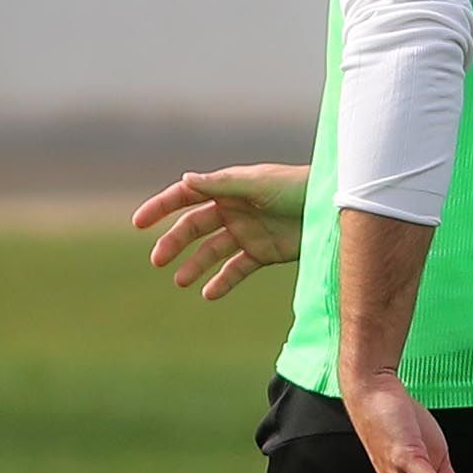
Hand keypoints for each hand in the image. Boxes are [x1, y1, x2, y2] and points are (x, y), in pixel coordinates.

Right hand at [132, 163, 307, 300]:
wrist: (333, 208)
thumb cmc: (297, 187)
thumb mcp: (258, 185)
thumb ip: (222, 185)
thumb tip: (186, 179)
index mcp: (229, 188)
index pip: (187, 196)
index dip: (161, 207)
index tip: (139, 223)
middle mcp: (234, 210)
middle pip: (194, 227)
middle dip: (174, 243)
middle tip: (157, 260)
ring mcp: (247, 232)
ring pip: (212, 252)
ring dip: (194, 266)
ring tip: (181, 281)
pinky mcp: (263, 253)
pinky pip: (236, 269)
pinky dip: (222, 282)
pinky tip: (208, 293)